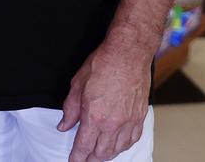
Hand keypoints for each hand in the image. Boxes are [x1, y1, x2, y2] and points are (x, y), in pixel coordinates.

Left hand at [59, 41, 150, 161]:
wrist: (128, 53)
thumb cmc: (103, 64)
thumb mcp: (77, 84)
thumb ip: (70, 109)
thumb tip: (64, 125)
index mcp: (94, 116)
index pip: (83, 146)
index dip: (77, 157)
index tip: (72, 161)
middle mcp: (113, 124)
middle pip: (101, 153)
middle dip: (90, 159)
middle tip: (83, 158)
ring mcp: (128, 122)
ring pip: (116, 150)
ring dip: (106, 154)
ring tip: (98, 153)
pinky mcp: (139, 118)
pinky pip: (131, 141)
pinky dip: (122, 146)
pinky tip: (116, 144)